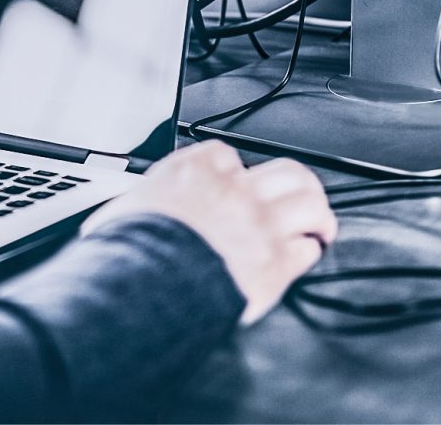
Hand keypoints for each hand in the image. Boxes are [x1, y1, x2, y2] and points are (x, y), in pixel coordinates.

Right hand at [84, 141, 333, 323]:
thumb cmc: (129, 252)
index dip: (234, 170)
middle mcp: (234, 192)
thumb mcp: (124, 209)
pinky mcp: (274, 263)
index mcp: (194, 173)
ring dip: (316, 212)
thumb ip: (142, 204)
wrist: (146, 285)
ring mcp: (259, 225)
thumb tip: (126, 215)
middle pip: (286, 170)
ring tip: (317, 222)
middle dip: (297, 182)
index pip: (227, 155)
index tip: (235, 181)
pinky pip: (307, 248)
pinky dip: (309, 249)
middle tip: (299, 193)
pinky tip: (305, 253)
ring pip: (310, 202)